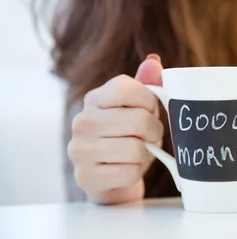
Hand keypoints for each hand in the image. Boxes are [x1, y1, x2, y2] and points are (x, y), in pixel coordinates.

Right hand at [67, 54, 164, 204]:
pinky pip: (129, 172)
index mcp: (94, 98)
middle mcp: (81, 121)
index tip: (150, 111)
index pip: (129, 89)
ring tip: (140, 153)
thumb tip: (153, 60)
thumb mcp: (140, 108)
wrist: (112, 177)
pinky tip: (127, 169)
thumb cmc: (130, 136)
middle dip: (155, 131)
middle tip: (151, 137)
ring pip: (136, 148)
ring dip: (146, 154)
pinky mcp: (85, 177)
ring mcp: (79, 149)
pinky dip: (137, 173)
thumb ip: (148, 84)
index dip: (150, 102)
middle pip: (139, 120)